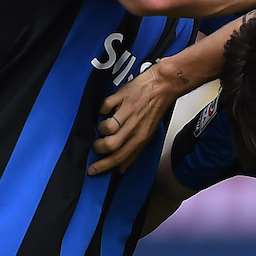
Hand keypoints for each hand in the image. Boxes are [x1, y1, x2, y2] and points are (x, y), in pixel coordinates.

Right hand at [89, 58, 193, 175]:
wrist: (163, 85)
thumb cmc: (154, 109)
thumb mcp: (148, 134)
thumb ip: (134, 152)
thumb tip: (120, 169)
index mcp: (141, 137)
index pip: (120, 157)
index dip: (104, 166)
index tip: (92, 170)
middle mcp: (135, 126)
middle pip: (111, 145)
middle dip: (99, 148)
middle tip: (98, 145)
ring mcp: (128, 111)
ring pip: (107, 127)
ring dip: (101, 128)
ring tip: (105, 125)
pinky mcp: (122, 96)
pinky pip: (105, 106)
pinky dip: (103, 109)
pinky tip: (108, 109)